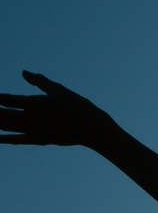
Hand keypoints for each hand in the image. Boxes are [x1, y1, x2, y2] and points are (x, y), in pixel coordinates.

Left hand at [0, 71, 115, 146]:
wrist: (93, 129)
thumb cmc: (78, 106)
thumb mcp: (59, 90)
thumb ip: (39, 81)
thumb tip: (24, 72)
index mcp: (34, 102)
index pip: (4, 99)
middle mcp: (30, 117)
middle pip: (1, 114)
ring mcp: (33, 130)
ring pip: (6, 127)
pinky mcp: (39, 140)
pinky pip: (17, 140)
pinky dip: (3, 139)